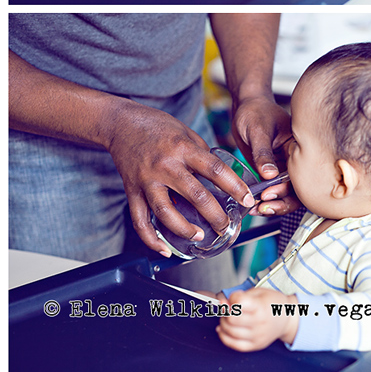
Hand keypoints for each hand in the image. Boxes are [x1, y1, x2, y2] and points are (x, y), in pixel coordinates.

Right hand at [104, 99, 254, 256]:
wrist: (121, 123)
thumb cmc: (157, 125)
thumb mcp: (186, 132)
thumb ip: (201, 153)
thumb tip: (219, 174)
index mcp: (183, 148)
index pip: (214, 169)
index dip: (234, 187)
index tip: (247, 199)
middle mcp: (165, 165)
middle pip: (195, 195)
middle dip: (215, 215)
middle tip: (226, 226)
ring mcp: (146, 179)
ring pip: (165, 211)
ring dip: (184, 229)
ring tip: (199, 236)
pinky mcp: (131, 190)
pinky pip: (139, 219)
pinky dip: (151, 238)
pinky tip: (165, 248)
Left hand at [217, 289, 298, 350]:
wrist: (287, 318)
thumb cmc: (272, 302)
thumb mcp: (258, 292)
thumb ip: (240, 296)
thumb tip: (223, 302)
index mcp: (261, 306)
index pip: (238, 304)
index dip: (230, 299)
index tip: (232, 299)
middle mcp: (260, 323)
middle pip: (232, 319)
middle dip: (225, 312)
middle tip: (226, 308)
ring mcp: (258, 336)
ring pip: (231, 332)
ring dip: (223, 323)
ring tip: (226, 318)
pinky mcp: (256, 345)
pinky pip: (235, 345)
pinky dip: (225, 337)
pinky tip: (222, 330)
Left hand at [232, 95, 299, 216]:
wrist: (246, 105)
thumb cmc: (255, 111)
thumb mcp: (258, 130)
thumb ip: (263, 152)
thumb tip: (269, 175)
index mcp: (297, 147)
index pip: (300, 175)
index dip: (287, 189)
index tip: (268, 193)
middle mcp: (294, 159)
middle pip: (297, 189)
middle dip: (282, 202)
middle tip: (264, 207)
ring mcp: (283, 166)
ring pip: (287, 193)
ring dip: (274, 205)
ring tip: (258, 209)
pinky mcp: (272, 170)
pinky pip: (274, 190)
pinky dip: (266, 200)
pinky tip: (254, 205)